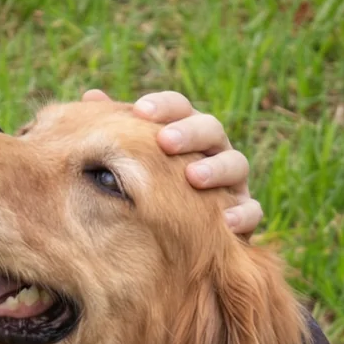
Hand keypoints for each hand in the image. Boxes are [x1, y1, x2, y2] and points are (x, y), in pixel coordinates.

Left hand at [82, 87, 261, 235]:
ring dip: (216, 169)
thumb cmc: (150, 194)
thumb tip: (92, 97)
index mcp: (185, 133)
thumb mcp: (132, 163)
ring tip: (194, 178)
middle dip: (190, 133)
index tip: (140, 111)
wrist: (174, 247)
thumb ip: (118, 133)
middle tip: (166, 141)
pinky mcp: (243, 214)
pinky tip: (226, 222)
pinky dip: (242, 214)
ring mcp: (232, 183)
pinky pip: (251, 211)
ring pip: (236, 164)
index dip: (164, 106)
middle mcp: (213, 152)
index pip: (179, 108)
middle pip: (211, 129)